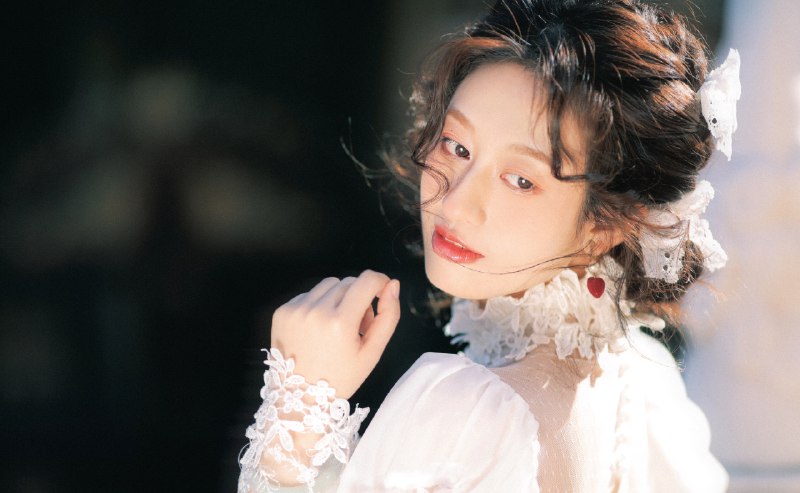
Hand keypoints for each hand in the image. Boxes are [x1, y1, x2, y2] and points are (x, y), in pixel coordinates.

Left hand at [270, 270, 400, 398]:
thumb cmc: (341, 378)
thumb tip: (393, 285)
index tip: (382, 293)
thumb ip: (388, 316)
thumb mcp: (373, 353)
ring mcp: (295, 310)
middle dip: (359, 297)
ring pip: (329, 285)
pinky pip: (309, 294)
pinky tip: (318, 329)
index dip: (380, 282)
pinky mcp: (282, 312)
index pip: (367, 280)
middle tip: (358, 326)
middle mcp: (315, 311)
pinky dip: (319, 305)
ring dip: (338, 298)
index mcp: (340, 322)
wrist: (299, 398)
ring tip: (337, 327)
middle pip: (349, 282)